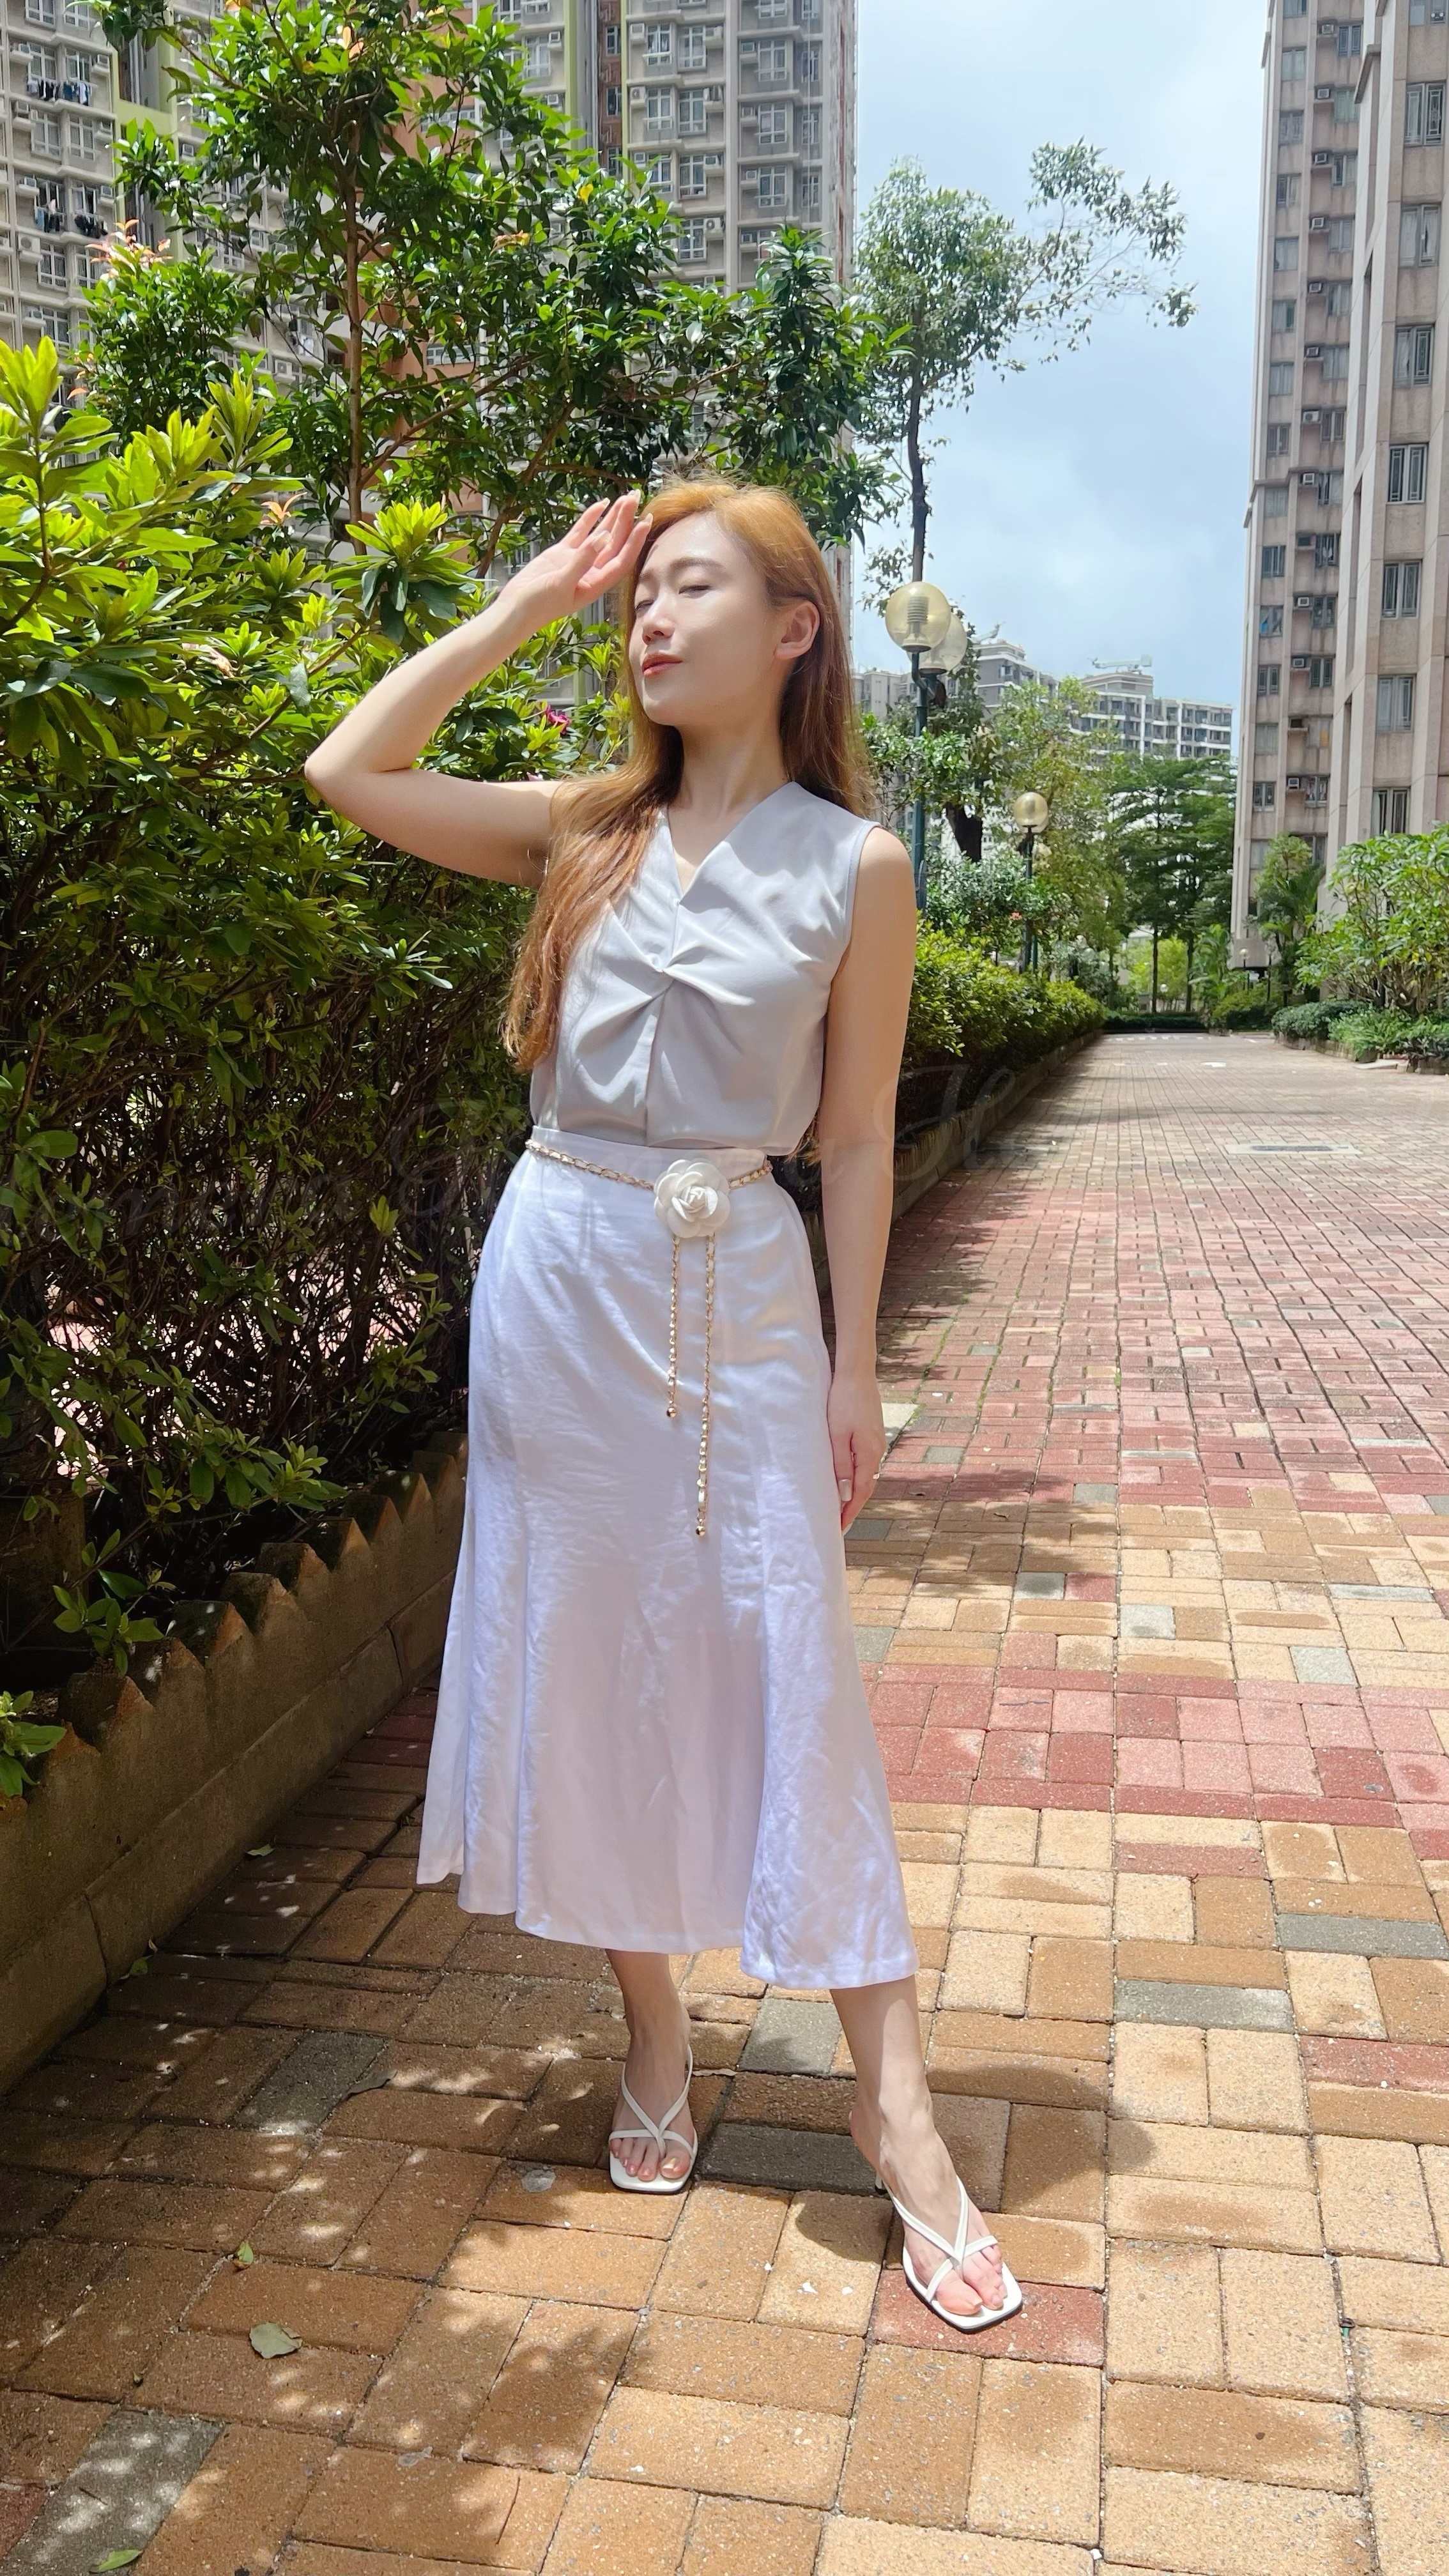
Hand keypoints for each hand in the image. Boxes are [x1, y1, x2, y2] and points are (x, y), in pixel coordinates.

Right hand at [499, 492, 652, 632]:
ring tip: (625, 497)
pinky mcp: (562, 554)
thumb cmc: (539, 604)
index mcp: (596, 584)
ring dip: (612, 517)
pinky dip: (590, 519)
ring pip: (600, 535)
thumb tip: (604, 537)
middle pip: (614, 543)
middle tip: (636, 497)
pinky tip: (600, 505)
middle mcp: (591, 572)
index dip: (635, 540)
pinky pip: (581, 533)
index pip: (622, 559)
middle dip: (626, 521)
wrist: (515, 608)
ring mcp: (578, 561)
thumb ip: (583, 560)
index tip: (645, 520)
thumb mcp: (562, 583)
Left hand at [828, 1363, 886, 1531]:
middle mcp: (878, 1450)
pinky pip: (865, 1463)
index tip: (838, 1530)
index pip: (861, 1492)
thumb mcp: (837, 1434)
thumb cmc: (842, 1401)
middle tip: (837, 1526)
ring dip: (854, 1493)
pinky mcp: (872, 1434)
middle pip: (866, 1487)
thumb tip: (845, 1494)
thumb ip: (841, 1465)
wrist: (856, 1372)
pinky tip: (846, 1481)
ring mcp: (877, 1442)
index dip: (850, 1512)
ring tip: (839, 1508)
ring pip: (866, 1475)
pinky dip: (856, 1477)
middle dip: (852, 1507)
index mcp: (870, 1453)